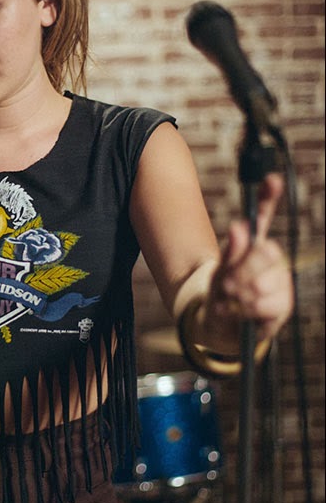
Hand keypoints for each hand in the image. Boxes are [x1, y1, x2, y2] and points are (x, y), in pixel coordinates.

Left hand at [204, 173, 293, 350]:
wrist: (221, 323)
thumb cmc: (220, 291)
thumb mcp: (218, 271)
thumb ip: (230, 252)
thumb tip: (239, 227)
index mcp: (253, 244)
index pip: (263, 214)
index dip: (268, 195)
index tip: (270, 179)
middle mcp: (272, 258)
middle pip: (266, 252)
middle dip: (242, 270)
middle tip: (227, 284)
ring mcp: (280, 280)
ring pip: (265, 281)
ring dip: (240, 293)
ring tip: (230, 299)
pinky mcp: (283, 304)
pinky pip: (267, 304)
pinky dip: (247, 310)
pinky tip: (238, 311)